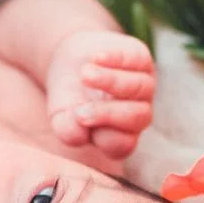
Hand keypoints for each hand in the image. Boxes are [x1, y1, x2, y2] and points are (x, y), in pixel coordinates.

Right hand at [45, 30, 154, 159]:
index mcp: (120, 136)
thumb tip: (80, 134)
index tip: (79, 122)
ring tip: (84, 74)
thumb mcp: (60, 117)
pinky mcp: (141, 59)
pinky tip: (96, 58)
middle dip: (108, 114)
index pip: (123, 145)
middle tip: (80, 110)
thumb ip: (68, 130)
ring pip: (139, 87)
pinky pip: (136, 60)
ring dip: (111, 81)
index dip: (105, 137)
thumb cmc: (68, 99)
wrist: (71, 63)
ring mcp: (143, 87)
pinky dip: (116, 60)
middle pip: (138, 118)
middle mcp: (138, 114)